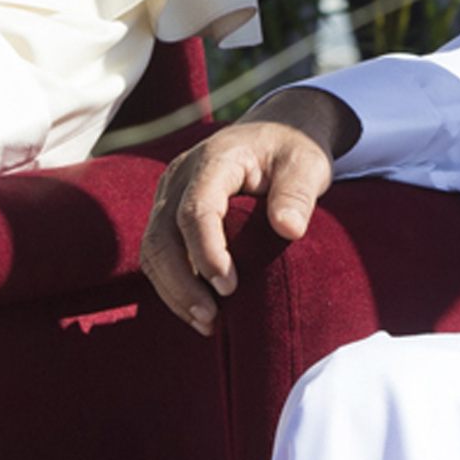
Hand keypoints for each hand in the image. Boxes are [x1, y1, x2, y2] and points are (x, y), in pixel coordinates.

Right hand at [141, 88, 363, 335]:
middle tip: (212, 318)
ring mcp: (168, 195)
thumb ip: (298, 193)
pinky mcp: (168, 214)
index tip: (229, 287)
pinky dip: (172, 286)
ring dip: (173, 290)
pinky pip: (158, 254)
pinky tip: (197, 312)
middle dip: (182, 282)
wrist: (273, 135)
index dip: (206, 251)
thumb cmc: (291, 152)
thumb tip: (290, 229)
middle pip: (163, 235)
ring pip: (153, 249)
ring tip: (206, 323)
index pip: (195, 208)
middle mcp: (180, 176)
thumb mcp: (307, 164)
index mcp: (214, 159)